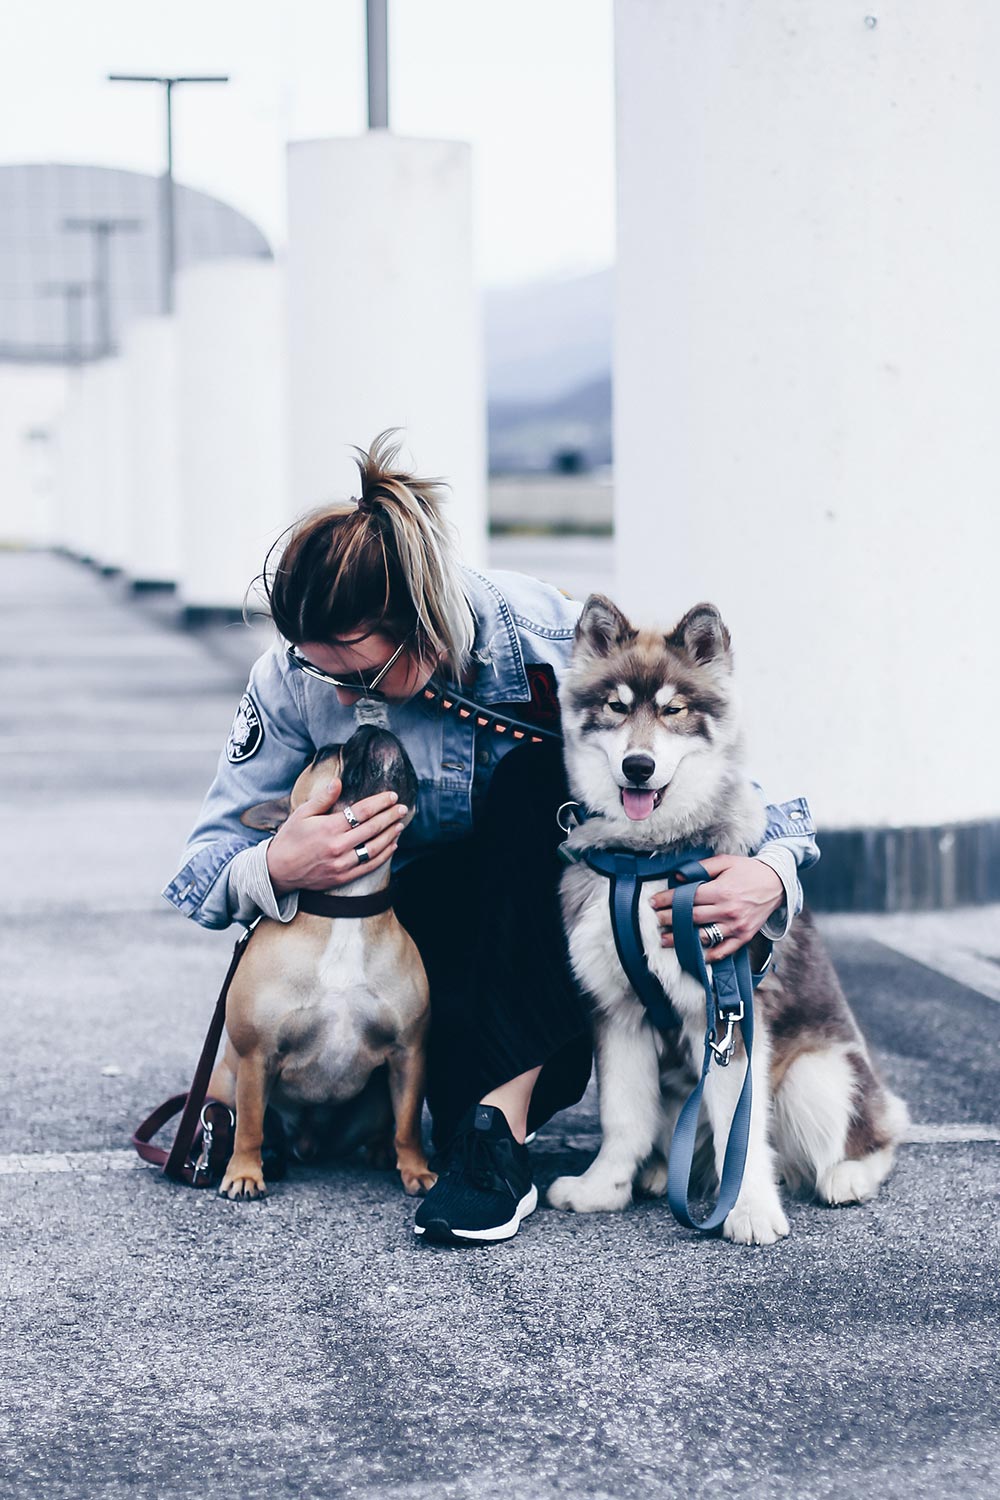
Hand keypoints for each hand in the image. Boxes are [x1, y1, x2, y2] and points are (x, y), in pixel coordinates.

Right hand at [266, 776, 407, 894]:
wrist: (278, 870)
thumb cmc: (290, 838)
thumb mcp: (302, 814)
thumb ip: (323, 798)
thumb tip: (338, 781)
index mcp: (329, 828)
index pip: (362, 812)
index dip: (380, 803)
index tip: (392, 796)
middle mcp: (338, 847)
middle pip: (373, 828)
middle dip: (390, 816)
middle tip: (402, 808)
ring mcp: (342, 864)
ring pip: (375, 848)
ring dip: (390, 835)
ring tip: (400, 824)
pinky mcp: (344, 877)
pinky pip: (370, 865)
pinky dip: (384, 855)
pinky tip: (392, 845)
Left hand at [648, 854, 782, 960]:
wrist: (777, 883)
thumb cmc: (748, 871)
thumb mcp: (726, 862)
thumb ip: (702, 868)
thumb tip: (679, 877)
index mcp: (721, 891)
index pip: (688, 898)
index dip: (667, 900)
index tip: (653, 903)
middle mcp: (728, 910)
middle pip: (691, 918)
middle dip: (669, 920)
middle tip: (655, 921)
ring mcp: (736, 925)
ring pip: (704, 936)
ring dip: (683, 939)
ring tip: (666, 940)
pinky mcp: (744, 936)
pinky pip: (725, 949)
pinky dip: (710, 955)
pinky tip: (696, 955)